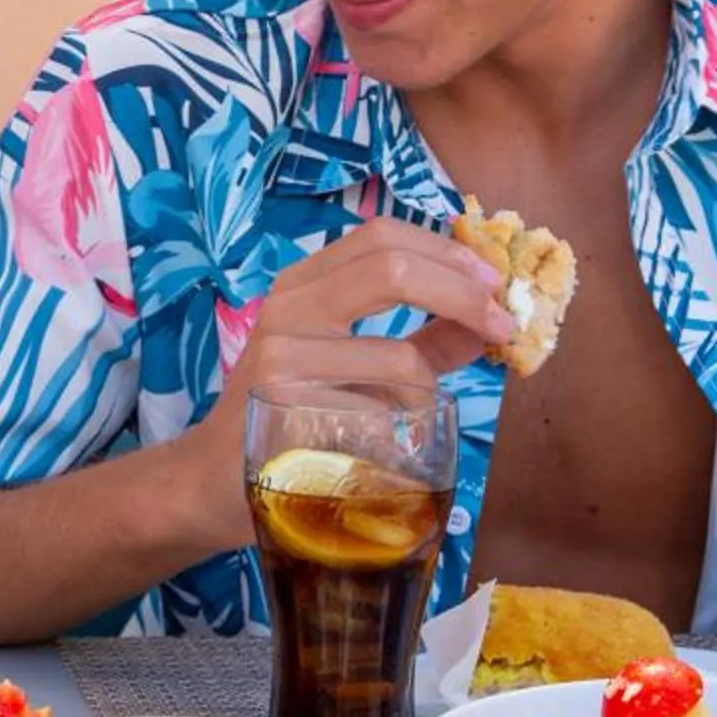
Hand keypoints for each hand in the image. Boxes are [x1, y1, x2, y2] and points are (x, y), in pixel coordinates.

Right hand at [179, 219, 511, 504]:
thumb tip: (488, 323)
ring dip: (432, 390)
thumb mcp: (357, 368)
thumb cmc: (290, 419)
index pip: (381, 235)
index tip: (493, 282)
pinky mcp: (285, 411)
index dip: (446, 252)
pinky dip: (400, 435)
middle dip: (464, 295)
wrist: (212, 481)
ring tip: (422, 416)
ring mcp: (281, 357)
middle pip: (390, 267)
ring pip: (398, 356)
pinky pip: (379, 417)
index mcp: (303, 285)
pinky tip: (383, 449)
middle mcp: (287, 307)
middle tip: (503, 326)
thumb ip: (422, 342)